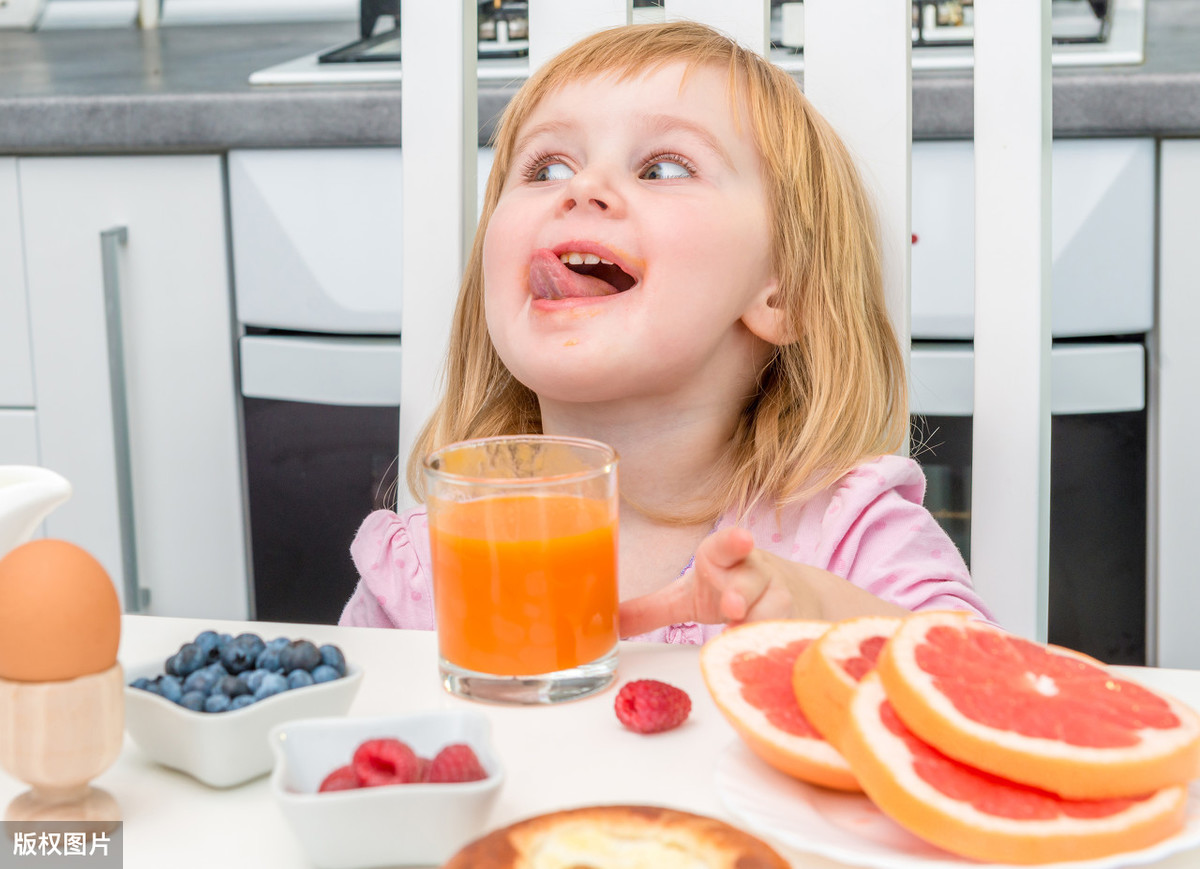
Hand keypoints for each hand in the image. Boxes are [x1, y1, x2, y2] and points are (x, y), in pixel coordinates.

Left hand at [618, 527, 817, 636]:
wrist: (792, 595)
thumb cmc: (728, 589)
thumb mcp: (688, 597)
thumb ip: (651, 609)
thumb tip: (608, 621)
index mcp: (723, 558)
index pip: (728, 545)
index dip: (733, 543)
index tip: (742, 540)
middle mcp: (754, 574)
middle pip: (750, 581)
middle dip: (741, 593)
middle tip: (732, 608)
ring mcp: (779, 598)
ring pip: (773, 611)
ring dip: (759, 626)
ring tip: (744, 638)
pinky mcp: (796, 624)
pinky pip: (790, 636)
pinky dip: (780, 647)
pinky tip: (774, 660)